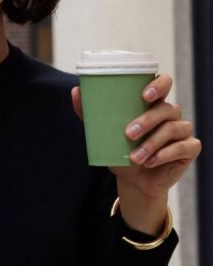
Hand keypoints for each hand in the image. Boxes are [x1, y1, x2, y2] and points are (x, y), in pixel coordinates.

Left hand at [72, 74, 201, 233]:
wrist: (133, 182)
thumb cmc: (120, 152)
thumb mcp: (104, 134)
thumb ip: (91, 114)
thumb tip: (76, 91)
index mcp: (153, 104)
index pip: (164, 83)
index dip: (159, 84)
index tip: (145, 95)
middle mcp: (171, 114)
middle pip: (166, 108)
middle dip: (147, 120)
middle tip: (128, 134)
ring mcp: (183, 130)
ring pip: (172, 129)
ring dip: (151, 144)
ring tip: (135, 158)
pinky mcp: (190, 149)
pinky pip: (183, 147)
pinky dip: (164, 155)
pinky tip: (150, 162)